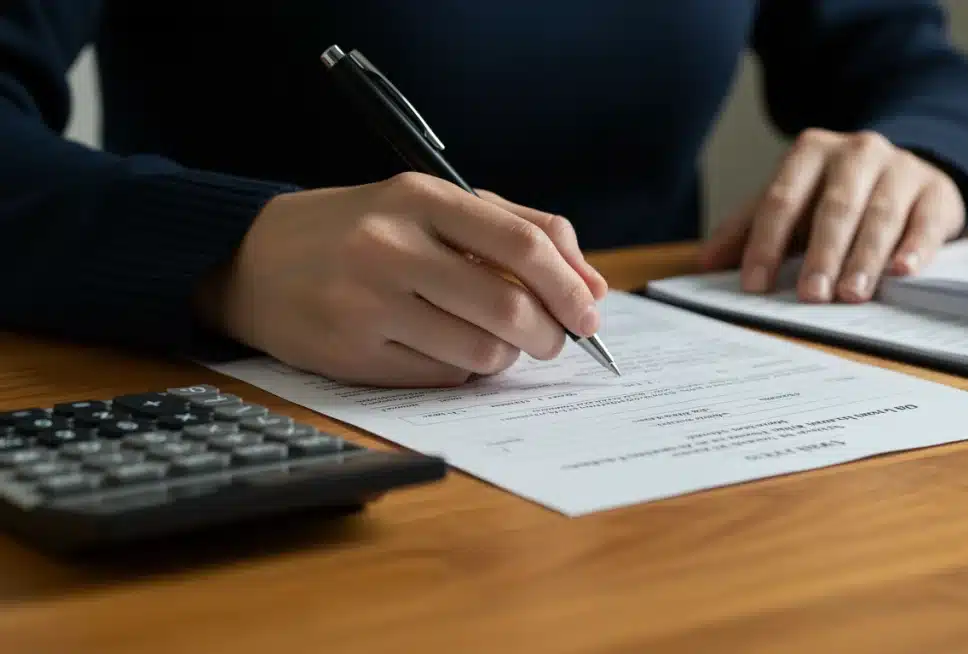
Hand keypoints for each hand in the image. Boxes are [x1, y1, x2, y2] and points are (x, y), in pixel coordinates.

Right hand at [199, 172, 607, 386]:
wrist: (252, 259)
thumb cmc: (360, 230)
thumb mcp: (431, 204)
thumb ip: (518, 229)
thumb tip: (592, 285)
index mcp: (419, 198)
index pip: (522, 243)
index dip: (570, 285)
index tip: (590, 312)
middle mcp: (392, 247)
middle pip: (508, 306)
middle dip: (549, 333)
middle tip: (554, 339)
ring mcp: (368, 303)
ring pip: (480, 349)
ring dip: (506, 355)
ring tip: (497, 342)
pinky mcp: (352, 353)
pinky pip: (442, 375)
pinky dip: (465, 369)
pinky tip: (450, 349)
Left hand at [700, 129, 965, 301]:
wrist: (906, 171)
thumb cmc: (835, 195)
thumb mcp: (790, 203)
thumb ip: (748, 229)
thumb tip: (706, 263)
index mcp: (811, 151)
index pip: (782, 199)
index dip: (766, 244)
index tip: (755, 285)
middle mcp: (857, 152)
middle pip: (835, 208)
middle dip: (821, 255)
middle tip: (811, 295)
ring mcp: (901, 169)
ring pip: (880, 215)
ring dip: (864, 258)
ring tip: (851, 295)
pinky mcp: (936, 191)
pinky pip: (925, 221)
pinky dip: (915, 248)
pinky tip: (902, 272)